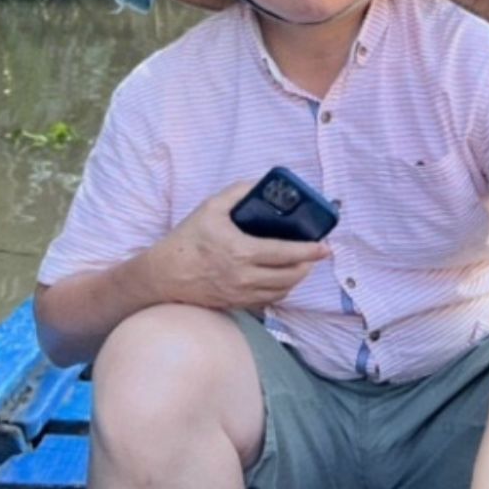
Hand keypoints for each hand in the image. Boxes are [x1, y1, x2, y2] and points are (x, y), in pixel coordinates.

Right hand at [148, 180, 330, 309]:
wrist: (163, 276)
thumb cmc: (187, 240)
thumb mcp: (210, 208)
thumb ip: (238, 192)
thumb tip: (262, 184)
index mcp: (240, 252)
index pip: (286, 254)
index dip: (310, 251)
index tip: (325, 246)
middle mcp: (244, 277)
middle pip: (290, 276)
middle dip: (308, 265)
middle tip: (316, 253)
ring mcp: (241, 295)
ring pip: (282, 291)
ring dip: (297, 278)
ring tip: (302, 264)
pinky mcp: (236, 304)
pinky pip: (268, 301)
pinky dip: (281, 290)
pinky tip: (282, 278)